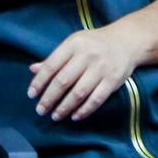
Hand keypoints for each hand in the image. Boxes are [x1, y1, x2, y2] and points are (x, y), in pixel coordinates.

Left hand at [29, 22, 145, 121]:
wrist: (126, 41)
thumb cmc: (93, 44)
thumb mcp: (73, 45)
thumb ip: (54, 58)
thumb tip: (33, 69)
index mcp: (73, 44)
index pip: (51, 65)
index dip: (39, 82)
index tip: (31, 95)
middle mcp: (87, 55)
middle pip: (63, 81)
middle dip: (49, 98)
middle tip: (40, 110)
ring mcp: (101, 68)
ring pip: (79, 93)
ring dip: (65, 107)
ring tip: (55, 116)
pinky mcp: (113, 80)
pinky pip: (96, 99)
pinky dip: (84, 110)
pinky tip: (74, 116)